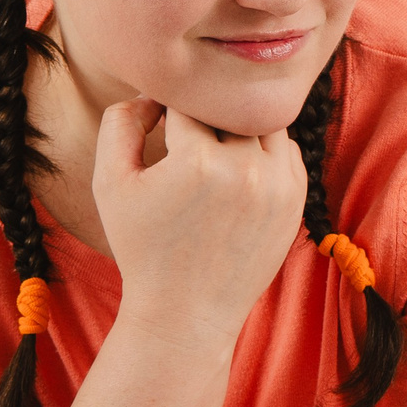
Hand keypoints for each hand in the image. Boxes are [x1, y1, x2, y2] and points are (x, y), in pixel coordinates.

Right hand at [91, 98, 306, 355]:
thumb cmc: (142, 248)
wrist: (185, 314)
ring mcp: (278, 186)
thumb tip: (153, 93)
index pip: (188, 100)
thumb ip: (120, 121)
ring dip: (238, 127)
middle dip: (206, 116)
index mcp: (197, 161)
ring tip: (213, 151)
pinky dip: (262, 149)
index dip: (169, 104)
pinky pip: (284, 149)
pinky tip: (236, 172)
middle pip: (228, 108)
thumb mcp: (110, 183)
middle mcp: (245, 169)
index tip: (160, 124)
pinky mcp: (295, 200)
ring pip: (262, 122)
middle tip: (187, 139)